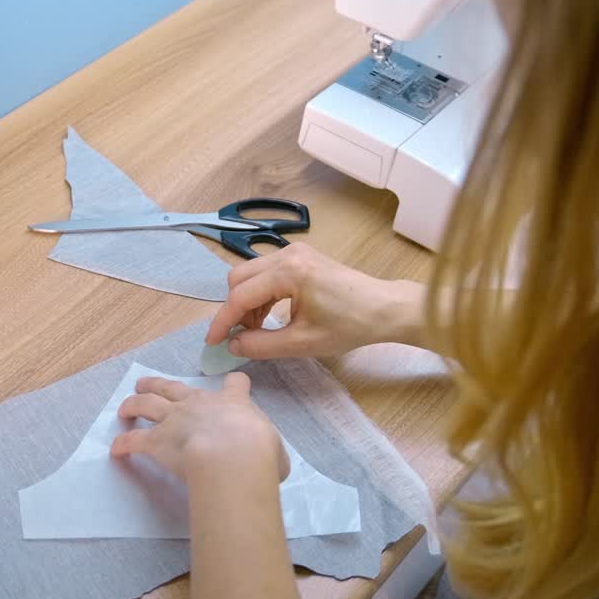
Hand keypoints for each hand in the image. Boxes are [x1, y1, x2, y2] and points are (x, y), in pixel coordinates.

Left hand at [110, 373, 288, 482]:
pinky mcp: (156, 440)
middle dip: (157, 383)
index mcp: (233, 403)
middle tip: (144, 383)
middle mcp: (199, 404)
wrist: (233, 457)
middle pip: (172, 386)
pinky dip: (123, 445)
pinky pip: (133, 441)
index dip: (235, 385)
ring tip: (125, 407)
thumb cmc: (260, 454)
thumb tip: (271, 463)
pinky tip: (116, 449)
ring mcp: (174, 419)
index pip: (235, 385)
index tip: (234, 385)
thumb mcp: (277, 452)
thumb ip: (270, 452)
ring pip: (147, 403)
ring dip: (133, 403)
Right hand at [206, 242, 425, 358]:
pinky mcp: (301, 257)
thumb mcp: (303, 342)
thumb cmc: (350, 326)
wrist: (386, 309)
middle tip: (240, 337)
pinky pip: (267, 274)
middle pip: (239, 278)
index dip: (223, 321)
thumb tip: (233, 346)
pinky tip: (270, 317)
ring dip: (247, 303)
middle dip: (234, 309)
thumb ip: (262, 345)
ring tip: (257, 331)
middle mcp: (287, 254)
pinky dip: (261, 295)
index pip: (240, 295)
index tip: (213, 343)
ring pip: (251, 275)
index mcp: (288, 271)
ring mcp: (294, 252)